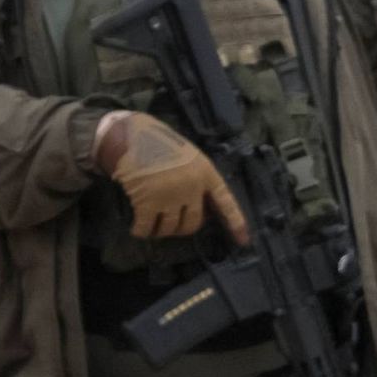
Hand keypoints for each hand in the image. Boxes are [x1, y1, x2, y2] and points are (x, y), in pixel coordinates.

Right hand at [95, 112, 249, 244]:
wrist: (133, 136)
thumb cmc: (160, 142)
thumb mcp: (188, 157)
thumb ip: (195, 179)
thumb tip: (191, 207)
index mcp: (205, 172)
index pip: (225, 201)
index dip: (235, 222)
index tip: (243, 241)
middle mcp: (192, 187)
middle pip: (193, 223)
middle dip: (182, 228)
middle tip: (171, 224)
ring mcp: (171, 196)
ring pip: (170, 228)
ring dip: (160, 230)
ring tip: (151, 224)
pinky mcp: (148, 203)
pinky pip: (146, 228)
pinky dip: (141, 231)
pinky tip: (137, 228)